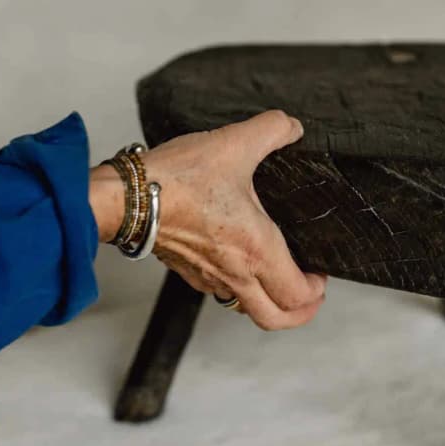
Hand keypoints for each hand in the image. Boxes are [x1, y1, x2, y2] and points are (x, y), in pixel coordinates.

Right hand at [90, 110, 326, 329]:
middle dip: (298, 313)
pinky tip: (239, 262)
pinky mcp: (187, 272)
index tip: (320, 274)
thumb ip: (271, 130)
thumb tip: (291, 126)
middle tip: (307, 294)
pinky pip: (220, 292)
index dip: (315, 292)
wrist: (124, 197)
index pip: (296, 296)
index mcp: (256, 250)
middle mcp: (235, 273)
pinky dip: (238, 288)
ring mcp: (208, 277)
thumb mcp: (234, 144)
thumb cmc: (176, 180)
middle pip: (274, 319)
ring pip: (245, 308)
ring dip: (267, 300)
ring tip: (276, 277)